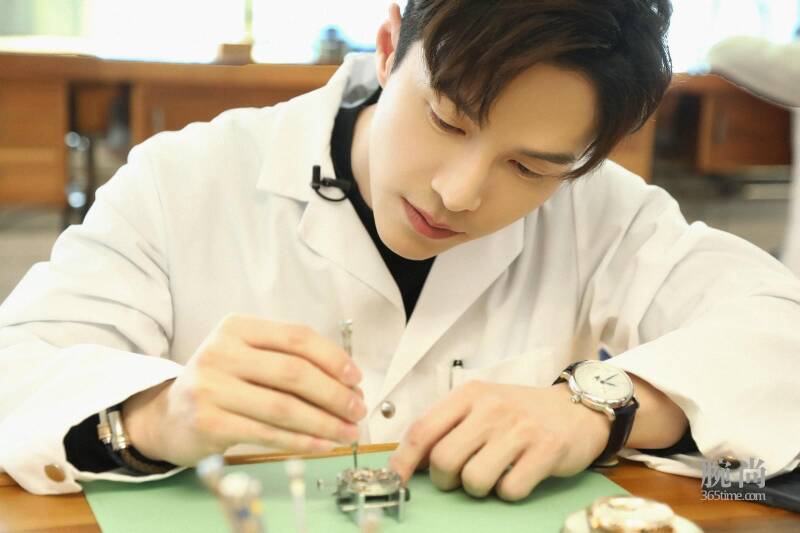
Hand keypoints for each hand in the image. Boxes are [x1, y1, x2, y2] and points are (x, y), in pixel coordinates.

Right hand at [122, 314, 366, 465]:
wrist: (168, 416)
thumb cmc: (221, 384)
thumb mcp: (247, 358)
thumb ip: (290, 362)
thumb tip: (348, 387)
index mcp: (236, 327)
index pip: (296, 337)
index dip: (333, 358)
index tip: (356, 378)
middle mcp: (221, 352)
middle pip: (293, 372)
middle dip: (334, 394)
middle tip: (358, 410)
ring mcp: (211, 387)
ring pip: (283, 406)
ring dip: (324, 422)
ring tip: (348, 432)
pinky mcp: (208, 422)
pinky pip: (267, 433)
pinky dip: (302, 441)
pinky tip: (322, 444)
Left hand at [388, 381, 610, 500]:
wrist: (577, 408)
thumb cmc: (520, 412)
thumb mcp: (481, 406)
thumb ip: (448, 427)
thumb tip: (413, 462)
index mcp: (469, 395)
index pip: (422, 430)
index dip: (403, 461)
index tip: (396, 481)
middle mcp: (491, 408)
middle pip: (444, 460)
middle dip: (446, 480)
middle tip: (459, 477)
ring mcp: (520, 429)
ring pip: (474, 480)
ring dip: (478, 488)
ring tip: (492, 475)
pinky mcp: (546, 450)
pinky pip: (509, 491)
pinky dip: (508, 493)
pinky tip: (518, 476)